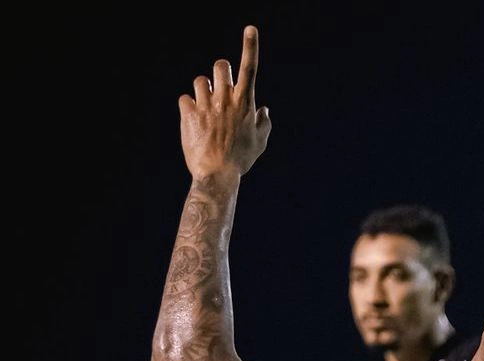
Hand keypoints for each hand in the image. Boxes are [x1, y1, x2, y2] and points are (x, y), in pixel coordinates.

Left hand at [178, 26, 270, 180]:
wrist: (217, 174)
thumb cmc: (241, 160)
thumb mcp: (260, 143)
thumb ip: (264, 123)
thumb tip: (264, 110)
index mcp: (245, 103)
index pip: (249, 68)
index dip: (250, 46)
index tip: (250, 29)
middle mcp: (225, 99)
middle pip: (221, 66)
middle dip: (221, 72)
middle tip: (220, 87)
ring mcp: (206, 104)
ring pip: (200, 80)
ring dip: (203, 91)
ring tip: (206, 109)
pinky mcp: (189, 113)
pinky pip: (185, 98)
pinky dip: (189, 107)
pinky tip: (194, 120)